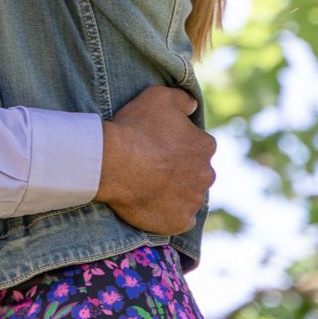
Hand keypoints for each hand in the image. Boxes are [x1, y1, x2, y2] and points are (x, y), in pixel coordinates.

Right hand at [94, 86, 215, 236]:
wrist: (111, 162)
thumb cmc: (134, 128)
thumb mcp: (158, 96)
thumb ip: (182, 99)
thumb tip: (193, 105)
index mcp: (205, 145)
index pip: (197, 145)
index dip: (177, 145)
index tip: (157, 146)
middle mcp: (206, 174)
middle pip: (195, 172)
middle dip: (179, 171)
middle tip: (151, 167)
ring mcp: (193, 200)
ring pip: (188, 196)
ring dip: (175, 193)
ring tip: (147, 186)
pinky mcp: (179, 221)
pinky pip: (180, 220)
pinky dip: (169, 214)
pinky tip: (152, 205)